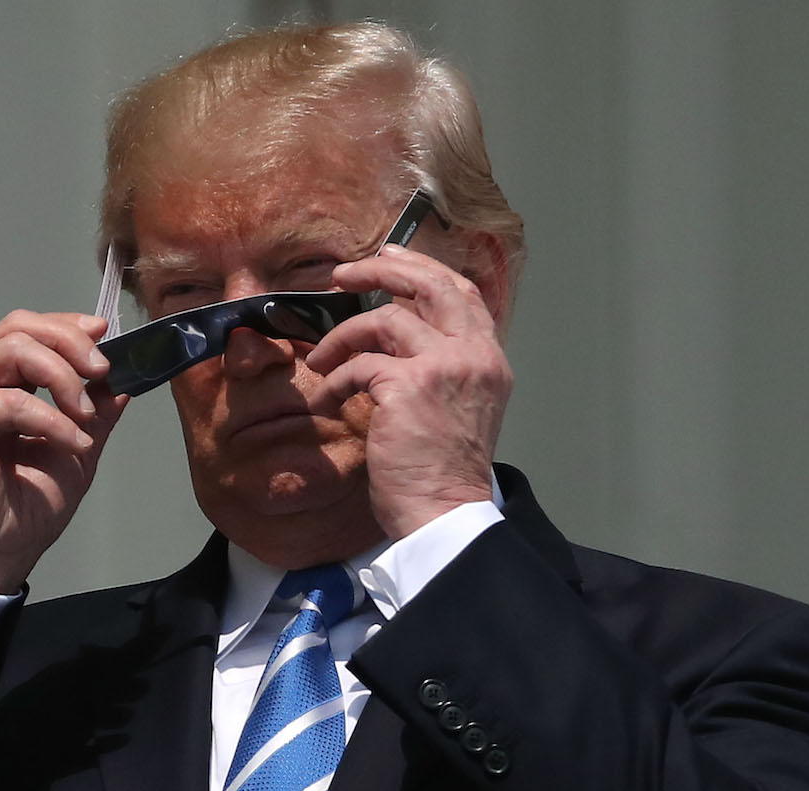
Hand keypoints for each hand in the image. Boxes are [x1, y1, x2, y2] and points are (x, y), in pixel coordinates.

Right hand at [0, 310, 126, 594]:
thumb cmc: (23, 512)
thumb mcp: (76, 454)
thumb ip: (95, 416)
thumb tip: (121, 385)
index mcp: (4, 386)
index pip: (31, 331)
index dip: (69, 326)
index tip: (105, 335)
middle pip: (20, 326)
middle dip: (69, 339)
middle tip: (102, 369)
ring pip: (13, 348)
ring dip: (62, 375)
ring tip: (86, 414)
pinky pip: (12, 401)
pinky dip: (51, 419)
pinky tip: (72, 444)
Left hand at [305, 245, 511, 538]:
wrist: (444, 514)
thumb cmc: (443, 473)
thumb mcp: (459, 409)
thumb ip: (443, 369)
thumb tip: (399, 341)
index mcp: (489, 360)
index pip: (462, 293)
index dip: (423, 270)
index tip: (390, 258)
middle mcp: (473, 356)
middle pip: (430, 285)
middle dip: (382, 270)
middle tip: (344, 275)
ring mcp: (443, 367)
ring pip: (385, 319)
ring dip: (342, 336)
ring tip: (320, 360)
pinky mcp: (407, 386)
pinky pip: (359, 365)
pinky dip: (335, 380)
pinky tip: (326, 403)